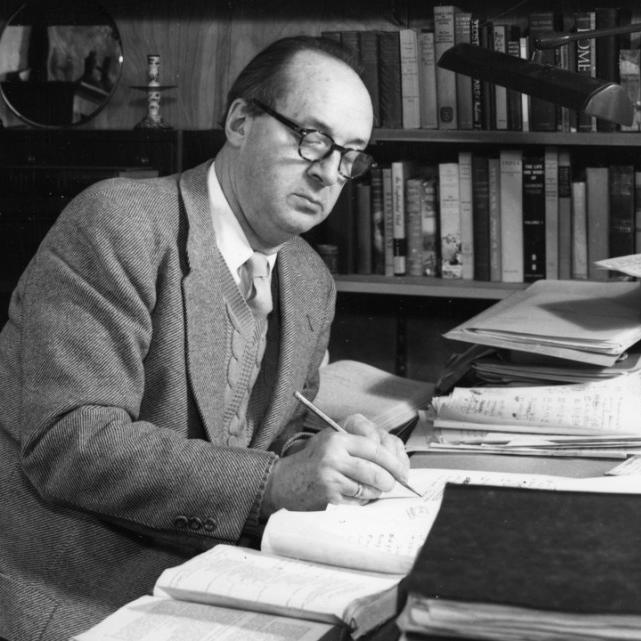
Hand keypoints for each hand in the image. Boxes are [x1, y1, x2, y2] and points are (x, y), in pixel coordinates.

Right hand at [261, 414, 409, 516]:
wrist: (285, 480)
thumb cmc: (314, 458)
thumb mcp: (334, 437)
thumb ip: (362, 440)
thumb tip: (394, 455)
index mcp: (338, 438)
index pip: (375, 447)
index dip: (393, 459)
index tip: (401, 467)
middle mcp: (334, 455)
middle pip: (375, 469)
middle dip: (390, 478)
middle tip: (393, 481)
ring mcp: (331, 477)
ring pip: (369, 487)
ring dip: (377, 490)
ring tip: (376, 487)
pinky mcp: (330, 496)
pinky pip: (359, 499)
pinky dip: (364, 499)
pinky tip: (360, 494)